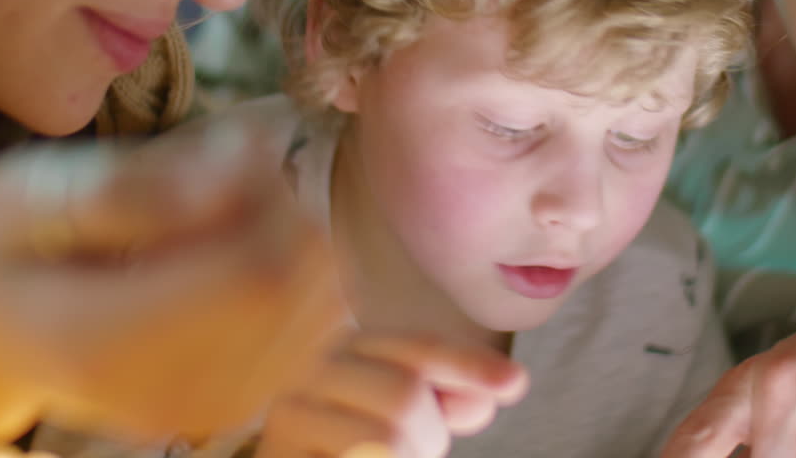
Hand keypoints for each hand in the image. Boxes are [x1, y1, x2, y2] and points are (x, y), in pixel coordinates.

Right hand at [0, 120, 344, 445]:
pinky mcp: (239, 405)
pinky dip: (296, 271)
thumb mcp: (22, 197)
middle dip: (284, 203)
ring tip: (221, 210)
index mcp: (104, 342)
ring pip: (323, 299)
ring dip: (293, 234)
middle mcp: (171, 394)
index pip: (257, 272)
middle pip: (302, 281)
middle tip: (222, 167)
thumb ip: (128, 189)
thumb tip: (234, 166)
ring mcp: (211, 410)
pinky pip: (317, 323)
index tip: (228, 142)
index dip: (267, 192)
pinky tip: (236, 248)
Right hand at [255, 331, 527, 457]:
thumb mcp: (407, 416)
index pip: (420, 348)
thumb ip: (447, 396)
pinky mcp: (280, 454)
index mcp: (351, 348)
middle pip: (406, 393)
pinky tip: (355, 457)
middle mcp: (312, 369)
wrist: (301, 457)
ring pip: (386, 438)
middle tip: (413, 453)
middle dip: (430, 437)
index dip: (469, 365)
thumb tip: (497, 388)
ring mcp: (288, 417)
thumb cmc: (354, 443)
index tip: (514, 383)